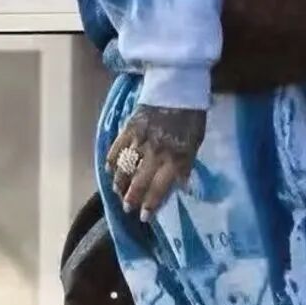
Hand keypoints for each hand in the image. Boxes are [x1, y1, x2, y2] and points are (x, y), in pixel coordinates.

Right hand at [105, 105, 206, 221]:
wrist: (178, 87)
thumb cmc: (191, 117)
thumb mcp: (195, 143)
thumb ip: (186, 164)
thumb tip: (180, 184)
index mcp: (175, 158)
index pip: (160, 188)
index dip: (151, 204)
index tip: (144, 217)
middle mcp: (155, 153)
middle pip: (139, 182)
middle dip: (131, 198)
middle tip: (127, 207)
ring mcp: (140, 141)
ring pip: (125, 168)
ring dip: (120, 183)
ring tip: (117, 191)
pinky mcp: (129, 128)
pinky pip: (116, 149)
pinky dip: (111, 161)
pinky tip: (110, 169)